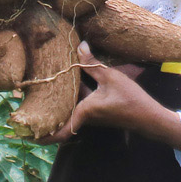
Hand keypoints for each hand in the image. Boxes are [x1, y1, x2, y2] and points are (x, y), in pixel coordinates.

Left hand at [46, 44, 180, 148]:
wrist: (149, 117)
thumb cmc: (130, 100)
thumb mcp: (110, 77)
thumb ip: (92, 63)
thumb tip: (80, 45)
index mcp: (84, 111)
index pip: (61, 130)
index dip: (45, 135)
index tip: (30, 136)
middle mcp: (86, 116)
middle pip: (63, 114)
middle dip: (49, 111)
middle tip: (33, 102)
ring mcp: (93, 114)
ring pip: (73, 105)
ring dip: (63, 98)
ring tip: (50, 83)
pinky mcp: (100, 110)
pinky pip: (82, 102)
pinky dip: (77, 92)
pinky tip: (76, 77)